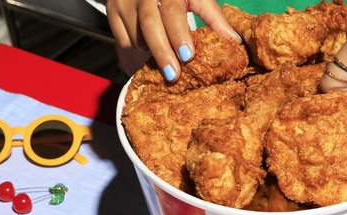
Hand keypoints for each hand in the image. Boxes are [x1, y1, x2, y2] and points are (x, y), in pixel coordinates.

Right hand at [107, 0, 239, 80]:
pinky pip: (125, 40)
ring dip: (152, 50)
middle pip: (151, 25)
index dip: (180, 33)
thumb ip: (213, 17)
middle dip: (163, 52)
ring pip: (138, 36)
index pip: (174, 10)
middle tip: (175, 74)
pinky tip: (147, 44)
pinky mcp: (112, 11)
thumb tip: (234, 41)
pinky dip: (137, 47)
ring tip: (166, 56)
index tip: (188, 55)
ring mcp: (126, 1)